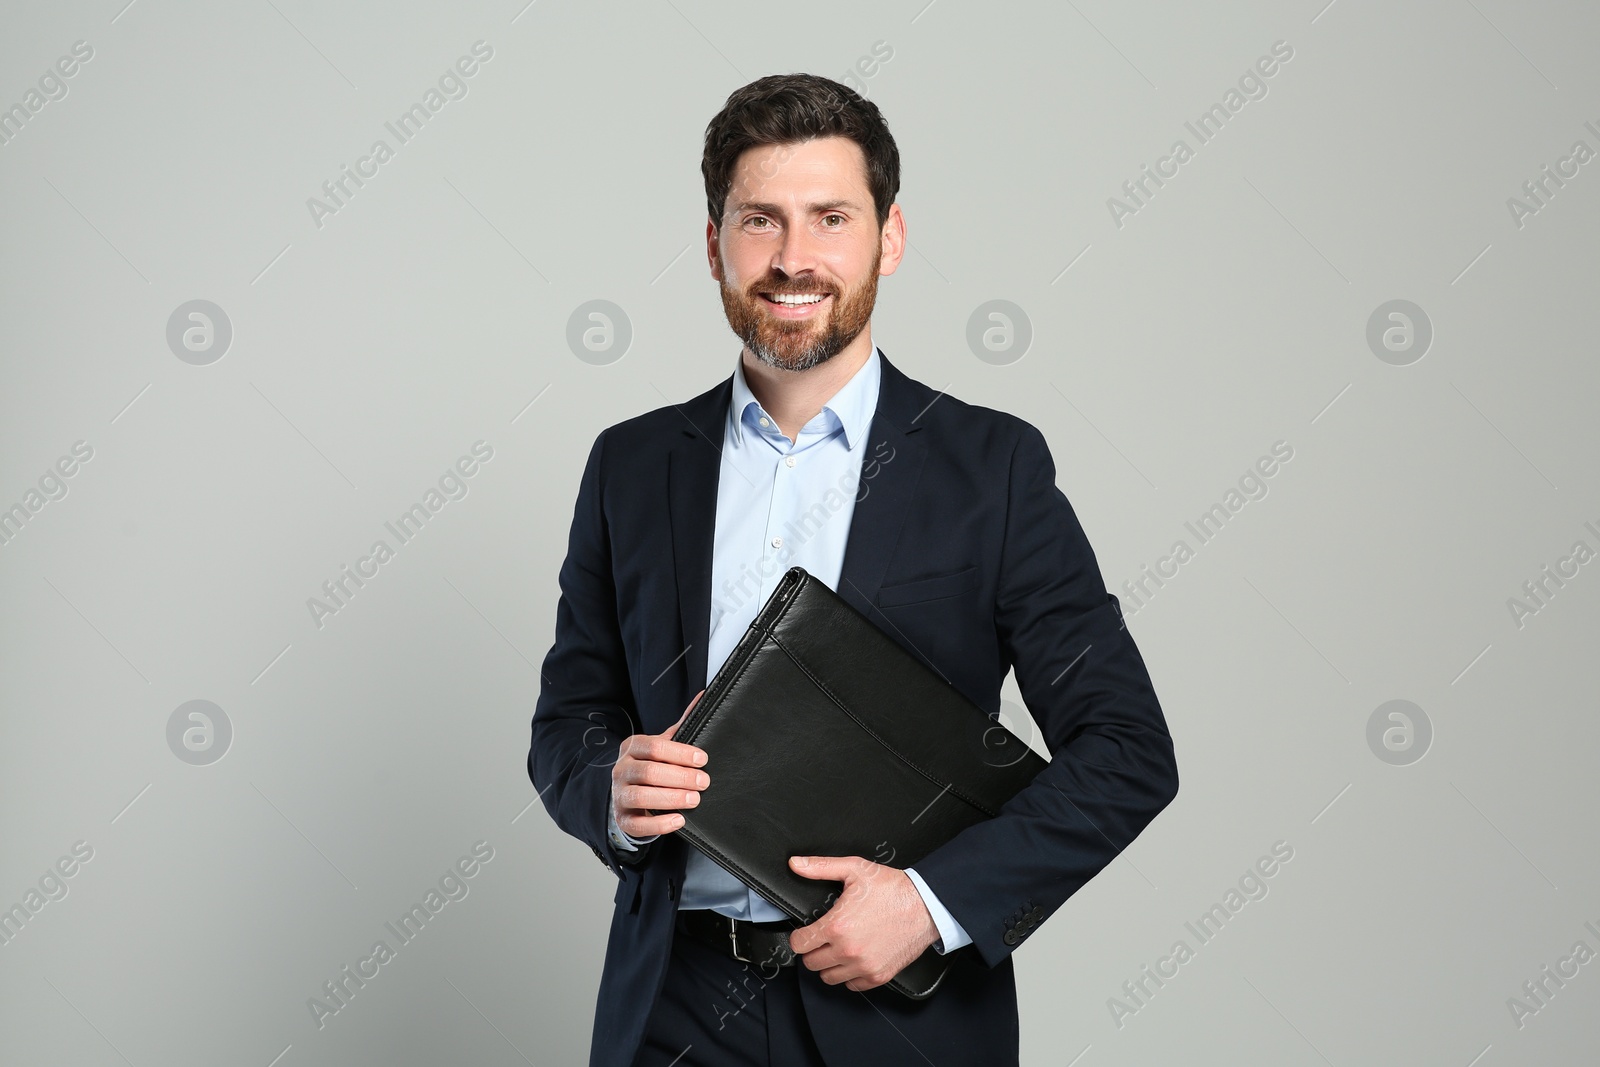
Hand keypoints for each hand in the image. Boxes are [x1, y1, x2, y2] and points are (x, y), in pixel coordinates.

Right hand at [611, 690, 708, 838]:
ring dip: (671, 798)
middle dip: (680, 777)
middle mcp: (622, 769)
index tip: (702, 759)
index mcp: (632, 747)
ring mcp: (619, 795)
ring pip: (641, 796)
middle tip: (704, 781)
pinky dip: (659, 824)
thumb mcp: (663, 745)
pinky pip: (638, 824)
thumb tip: (704, 696)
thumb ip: (682, 725)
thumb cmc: (651, 766)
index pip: (654, 746)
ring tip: (694, 799)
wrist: (628, 794)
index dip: (679, 753)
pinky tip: (679, 820)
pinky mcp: (623, 819)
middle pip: (649, 772)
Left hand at [787, 855, 939, 991]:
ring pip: (828, 978)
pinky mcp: (878, 976)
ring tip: (838, 949)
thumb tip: (796, 864)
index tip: (806, 932)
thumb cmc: (893, 889)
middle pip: (811, 963)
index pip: (799, 944)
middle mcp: (848, 950)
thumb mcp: (855, 869)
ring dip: (829, 965)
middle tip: (823, 938)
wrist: (926, 905)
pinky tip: (854, 958)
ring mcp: (863, 966)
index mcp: (837, 926)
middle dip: (813, 950)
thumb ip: (821, 867)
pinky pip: (852, 986)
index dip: (799, 936)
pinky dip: (850, 975)